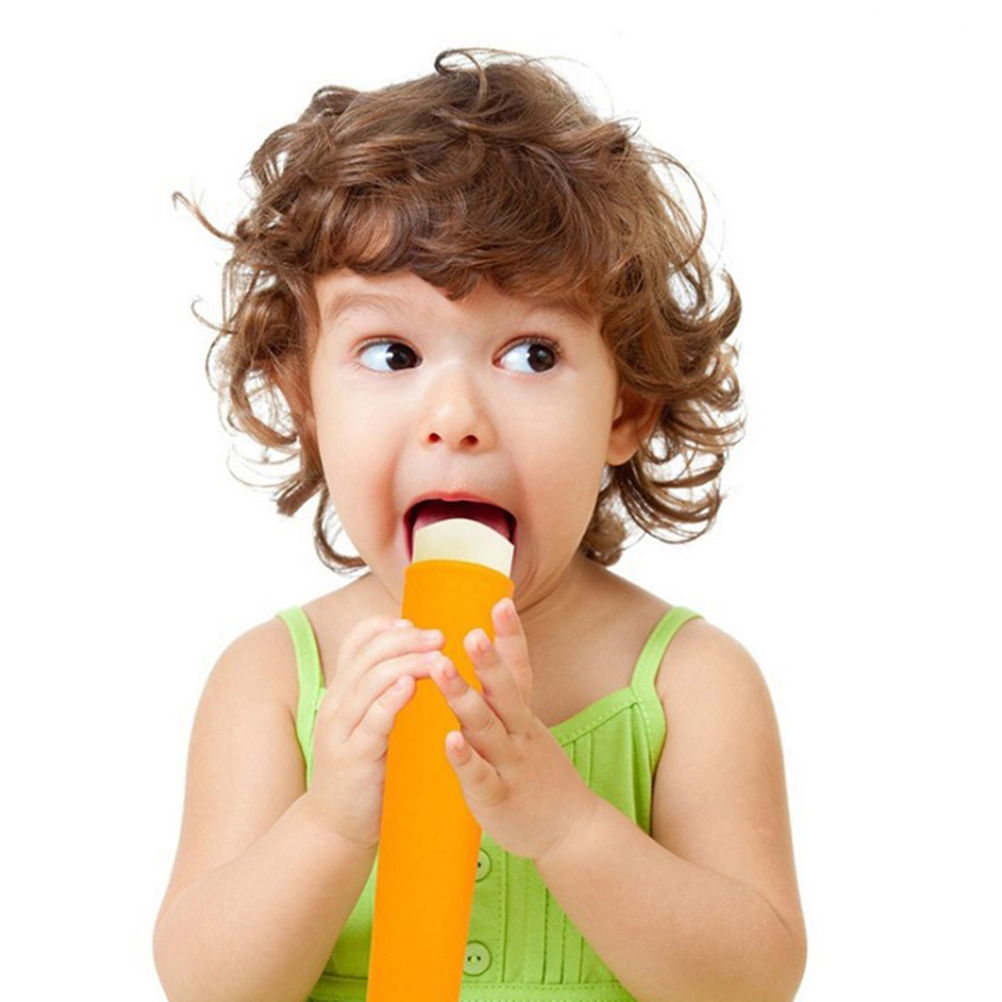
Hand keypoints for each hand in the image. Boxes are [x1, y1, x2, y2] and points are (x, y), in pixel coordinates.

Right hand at [306, 615, 445, 850]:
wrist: (335, 828)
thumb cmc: (363, 771)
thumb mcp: (367, 724)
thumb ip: (384, 694)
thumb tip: (417, 664)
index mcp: (343, 691)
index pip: (357, 641)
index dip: (387, 626)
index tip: (416, 623)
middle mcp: (337, 703)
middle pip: (369, 654)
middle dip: (407, 639)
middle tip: (441, 636)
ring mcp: (342, 729)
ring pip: (372, 680)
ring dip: (407, 663)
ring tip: (438, 655)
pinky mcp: (354, 757)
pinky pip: (371, 720)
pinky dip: (390, 699)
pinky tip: (410, 687)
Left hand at [429, 597, 599, 861]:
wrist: (572, 832)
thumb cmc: (540, 776)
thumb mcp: (527, 729)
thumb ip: (502, 700)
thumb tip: (481, 660)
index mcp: (523, 717)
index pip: (519, 669)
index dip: (511, 637)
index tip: (501, 601)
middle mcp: (519, 734)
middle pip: (503, 691)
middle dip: (487, 660)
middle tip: (468, 631)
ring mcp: (510, 765)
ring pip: (486, 727)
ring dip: (463, 697)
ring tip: (442, 669)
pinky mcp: (497, 797)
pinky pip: (479, 775)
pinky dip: (464, 758)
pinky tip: (447, 741)